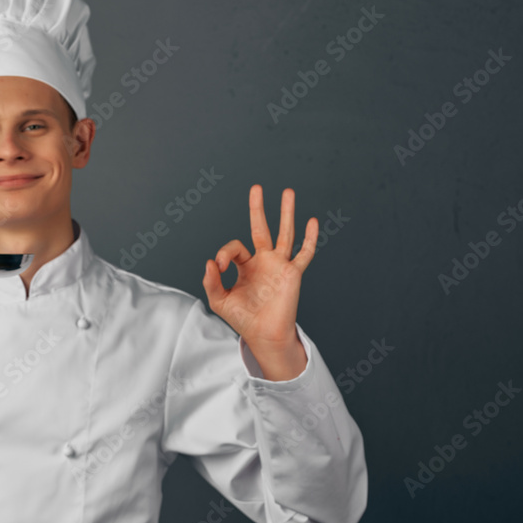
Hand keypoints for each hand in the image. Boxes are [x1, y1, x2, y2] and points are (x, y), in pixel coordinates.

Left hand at [202, 185, 317, 359]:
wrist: (263, 335)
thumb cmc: (243, 318)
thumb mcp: (219, 300)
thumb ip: (211, 281)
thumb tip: (211, 262)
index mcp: (246, 266)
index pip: (235, 248)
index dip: (225, 253)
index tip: (220, 266)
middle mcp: (264, 261)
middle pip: (261, 228)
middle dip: (258, 208)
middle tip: (257, 188)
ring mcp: (279, 265)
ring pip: (285, 233)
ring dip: (286, 213)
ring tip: (288, 191)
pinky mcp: (292, 274)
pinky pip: (304, 253)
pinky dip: (309, 238)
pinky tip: (312, 221)